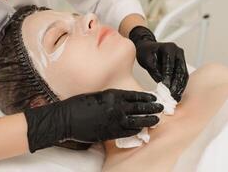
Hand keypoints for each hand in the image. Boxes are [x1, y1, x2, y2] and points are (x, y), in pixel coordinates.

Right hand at [24, 89, 162, 152]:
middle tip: (161, 108)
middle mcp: (116, 106)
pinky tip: (141, 129)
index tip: (153, 98)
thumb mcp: (96, 95)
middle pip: (139, 107)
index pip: (134, 95)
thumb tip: (119, 102)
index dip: (145, 97)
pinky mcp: (111, 132)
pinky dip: (136, 130)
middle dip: (152, 108)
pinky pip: (128, 131)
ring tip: (156, 120)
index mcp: (112, 95)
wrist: (67, 118)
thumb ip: (109, 98)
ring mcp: (115, 120)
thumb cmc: (78, 104)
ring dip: (148, 120)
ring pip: (137, 120)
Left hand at [129, 26, 188, 100]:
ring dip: (180, 87)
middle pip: (179, 71)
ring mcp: (181, 57)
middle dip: (176, 85)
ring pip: (183, 74)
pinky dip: (180, 85)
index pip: (170, 65)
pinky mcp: (181, 63)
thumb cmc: (145, 52)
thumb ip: (154, 70)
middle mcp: (178, 51)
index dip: (168, 78)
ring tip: (176, 97)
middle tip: (173, 96)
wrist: (147, 47)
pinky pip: (183, 75)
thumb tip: (162, 82)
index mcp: (169, 48)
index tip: (166, 89)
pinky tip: (177, 93)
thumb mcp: (146, 59)